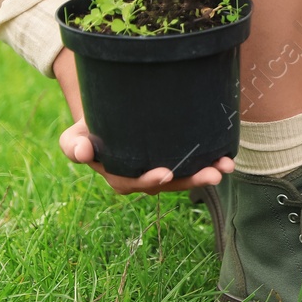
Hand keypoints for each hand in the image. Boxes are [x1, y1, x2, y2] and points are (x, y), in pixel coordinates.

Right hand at [59, 117, 231, 194]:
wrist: (106, 118)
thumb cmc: (90, 129)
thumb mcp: (74, 136)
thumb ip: (73, 145)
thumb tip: (83, 152)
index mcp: (118, 177)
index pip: (135, 183)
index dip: (150, 180)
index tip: (166, 173)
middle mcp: (142, 179)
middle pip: (169, 183)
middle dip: (191, 180)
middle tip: (211, 174)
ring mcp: (162, 171)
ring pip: (186, 177)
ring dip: (207, 174)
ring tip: (225, 168)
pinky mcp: (177, 161)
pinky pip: (195, 165)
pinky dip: (211, 162)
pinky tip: (227, 158)